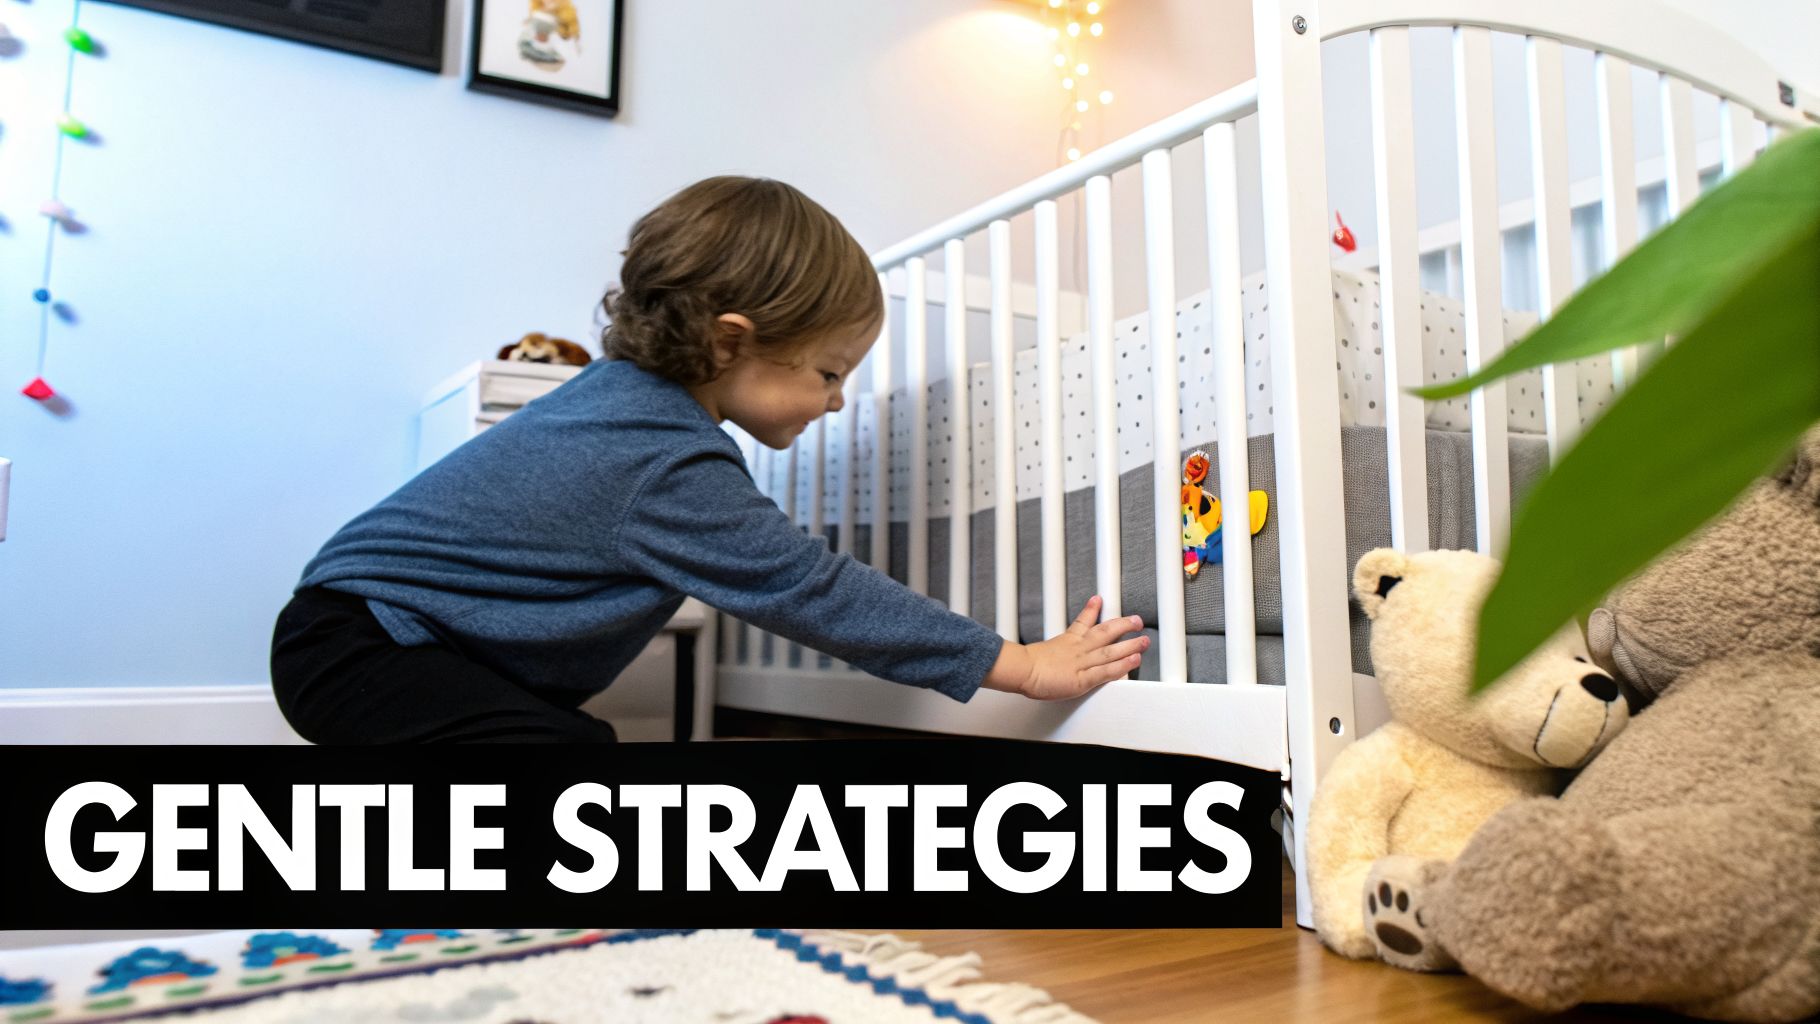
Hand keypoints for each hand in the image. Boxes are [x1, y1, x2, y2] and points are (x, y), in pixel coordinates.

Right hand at [983, 596, 1149, 699]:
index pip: (1082, 622)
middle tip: (1137, 620)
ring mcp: (1083, 663)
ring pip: (1112, 651)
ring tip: (1145, 639)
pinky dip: (1122, 665)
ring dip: (1130, 644)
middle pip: (1105, 632)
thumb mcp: (1032, 652)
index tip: (1099, 600)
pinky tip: (1134, 660)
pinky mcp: (1084, 679)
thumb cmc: (1023, 666)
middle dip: (1123, 625)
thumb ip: (1039, 652)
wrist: (1022, 670)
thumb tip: (1029, 655)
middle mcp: (1078, 649)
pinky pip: (1108, 671)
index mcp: (1066, 641)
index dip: (1092, 610)